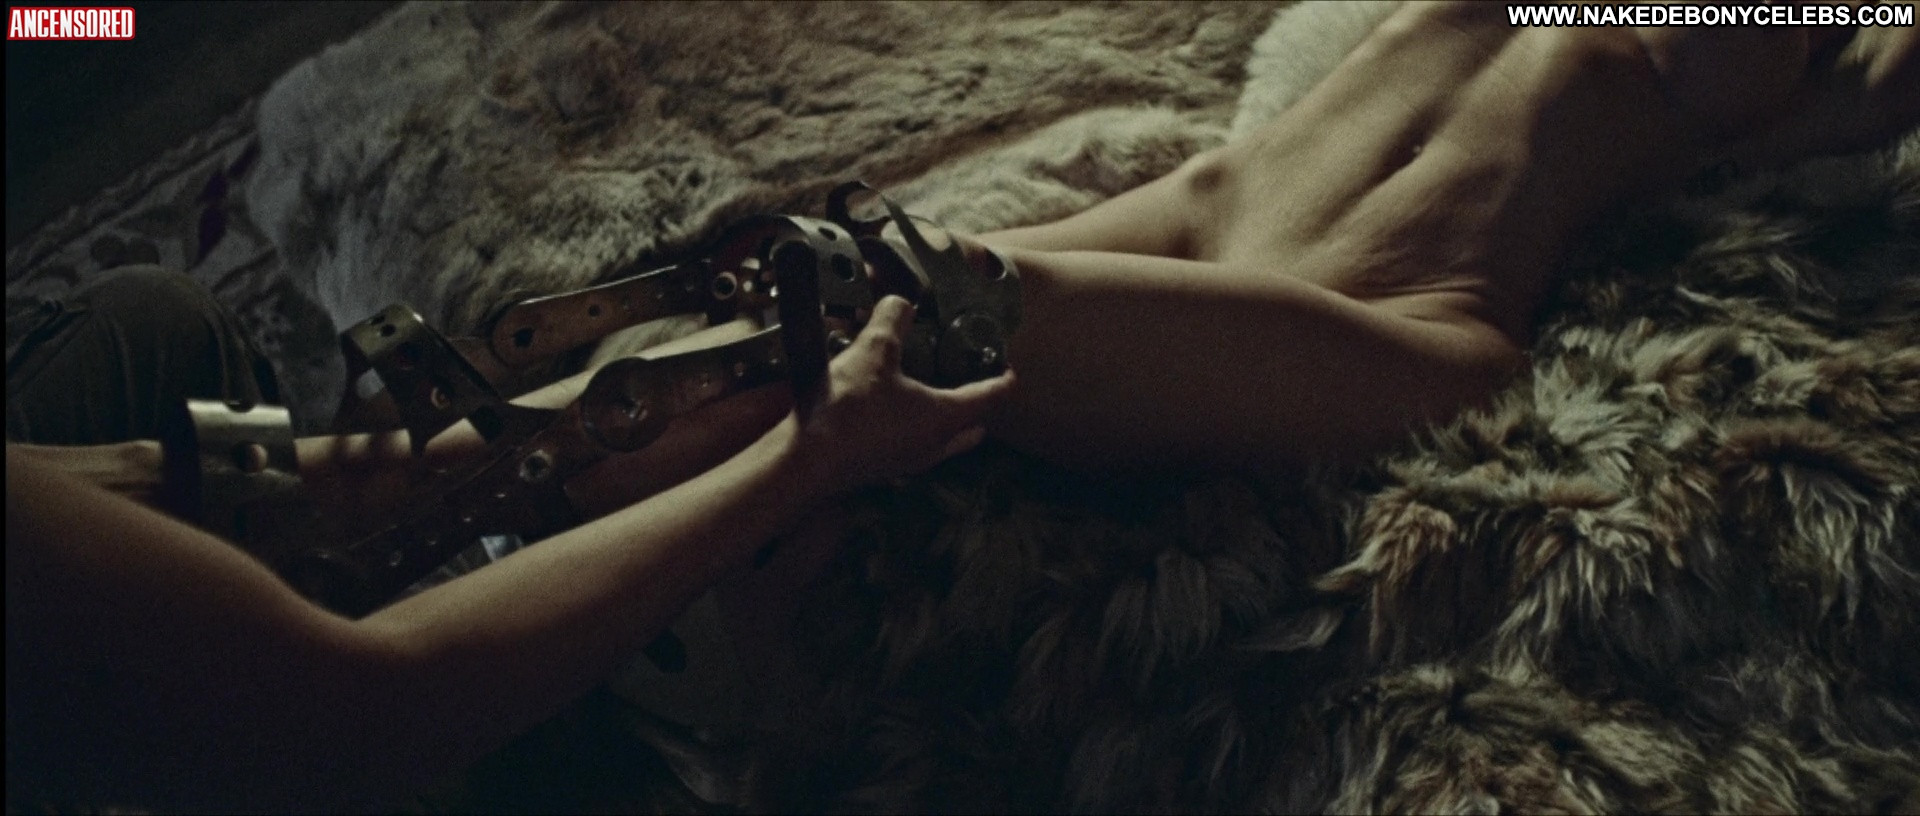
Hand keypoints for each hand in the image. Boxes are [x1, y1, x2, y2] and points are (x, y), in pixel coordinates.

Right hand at [788, 295, 1014, 493]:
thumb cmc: (848, 410)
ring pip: (943, 441)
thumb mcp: (873, 351)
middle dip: (977, 405)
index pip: (990, 397)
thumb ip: (891, 321)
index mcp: (945, 417)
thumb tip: (899, 302)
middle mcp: (933, 446)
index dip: (1003, 379)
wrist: (804, 460)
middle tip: (973, 380)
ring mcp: (908, 462)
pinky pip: (913, 447)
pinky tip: (892, 409)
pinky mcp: (883, 467)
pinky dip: (915, 428)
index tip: (1008, 367)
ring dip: (945, 419)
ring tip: (932, 390)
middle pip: (971, 427)